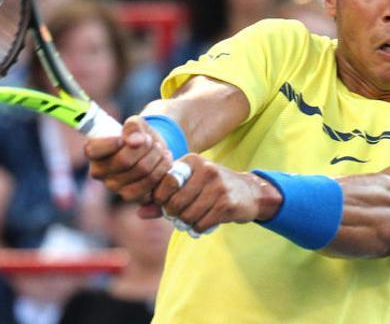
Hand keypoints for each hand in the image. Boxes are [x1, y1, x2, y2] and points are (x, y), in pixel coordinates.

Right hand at [85, 116, 173, 202]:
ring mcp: (114, 187)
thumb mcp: (136, 123)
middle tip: (150, 140)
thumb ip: (133, 127)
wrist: (152, 150)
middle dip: (144, 147)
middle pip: (124, 160)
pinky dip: (162, 170)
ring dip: (156, 157)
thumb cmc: (138, 135)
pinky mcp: (131, 196)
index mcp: (94, 152)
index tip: (124, 138)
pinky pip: (149, 186)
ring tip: (159, 149)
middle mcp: (100, 172)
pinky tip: (164, 162)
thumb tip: (134, 142)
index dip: (110, 143)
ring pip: (141, 172)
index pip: (92, 150)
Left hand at [152, 154, 281, 233]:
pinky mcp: (227, 203)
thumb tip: (139, 213)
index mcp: (192, 160)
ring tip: (192, 220)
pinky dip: (198, 228)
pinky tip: (203, 224)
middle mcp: (205, 169)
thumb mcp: (189, 186)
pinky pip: (201, 224)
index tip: (167, 204)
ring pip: (187, 215)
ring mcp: (218, 186)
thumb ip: (162, 198)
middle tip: (179, 216)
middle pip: (175, 202)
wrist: (249, 192)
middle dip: (174, 214)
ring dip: (186, 223)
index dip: (161, 199)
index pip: (165, 182)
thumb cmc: (212, 189)